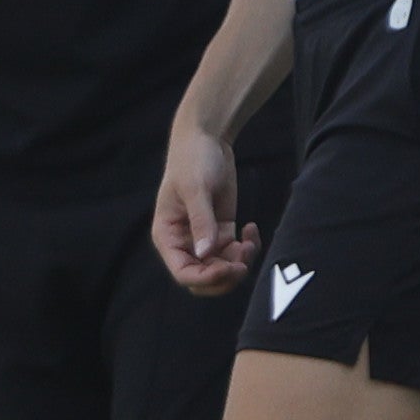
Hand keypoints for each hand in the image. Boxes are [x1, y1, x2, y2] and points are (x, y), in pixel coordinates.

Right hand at [151, 118, 255, 298]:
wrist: (207, 141)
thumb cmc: (193, 161)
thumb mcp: (196, 190)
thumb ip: (202, 223)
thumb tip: (206, 255)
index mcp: (168, 236)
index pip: (183, 273)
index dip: (205, 278)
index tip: (228, 268)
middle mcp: (184, 242)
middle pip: (203, 279)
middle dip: (225, 276)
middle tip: (243, 262)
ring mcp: (204, 238)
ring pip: (222, 269)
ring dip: (240, 262)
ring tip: (249, 240)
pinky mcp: (222, 230)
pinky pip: (235, 253)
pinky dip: (247, 248)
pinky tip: (251, 228)